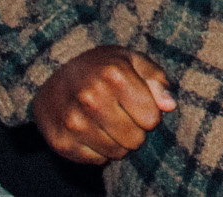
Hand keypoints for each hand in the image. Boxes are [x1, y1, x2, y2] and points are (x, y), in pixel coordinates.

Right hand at [32, 45, 176, 162]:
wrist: (53, 78)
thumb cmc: (101, 68)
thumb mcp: (132, 61)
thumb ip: (156, 80)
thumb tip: (169, 106)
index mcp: (114, 74)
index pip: (151, 118)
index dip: (150, 114)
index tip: (139, 105)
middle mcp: (91, 98)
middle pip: (135, 139)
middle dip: (136, 130)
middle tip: (124, 116)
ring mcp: (73, 122)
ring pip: (117, 153)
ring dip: (118, 142)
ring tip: (109, 123)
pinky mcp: (62, 142)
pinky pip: (98, 161)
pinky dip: (100, 150)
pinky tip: (92, 131)